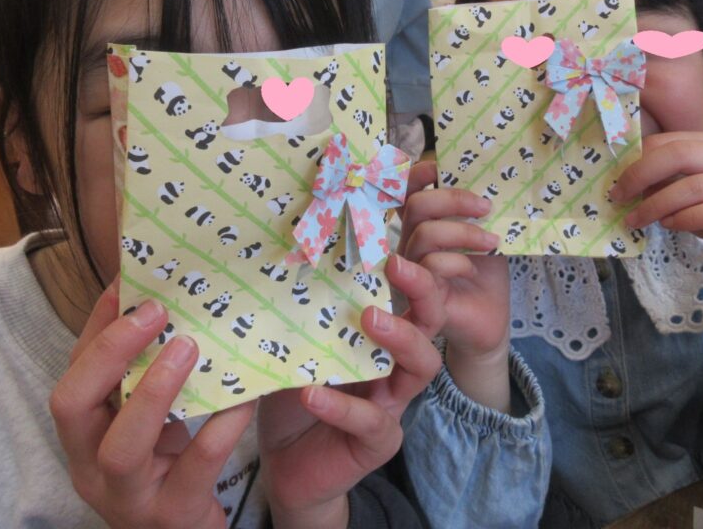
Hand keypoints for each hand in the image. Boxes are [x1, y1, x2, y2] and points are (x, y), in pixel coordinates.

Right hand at [50, 278, 254, 528]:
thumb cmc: (168, 467)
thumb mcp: (149, 421)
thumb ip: (147, 374)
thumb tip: (168, 298)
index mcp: (83, 434)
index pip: (73, 371)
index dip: (96, 325)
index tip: (126, 280)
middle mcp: (90, 466)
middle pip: (71, 406)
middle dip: (109, 352)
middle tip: (154, 311)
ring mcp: (129, 496)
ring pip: (121, 447)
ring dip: (153, 391)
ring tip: (187, 347)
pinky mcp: (173, 515)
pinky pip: (195, 468)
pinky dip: (219, 428)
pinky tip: (243, 397)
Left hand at [258, 254, 444, 528]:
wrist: (283, 464)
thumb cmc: (290, 395)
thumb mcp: (291, 345)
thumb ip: (296, 313)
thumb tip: (271, 256)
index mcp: (378, 335)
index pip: (408, 293)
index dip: (411, 266)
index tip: (389, 237)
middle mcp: (395, 363)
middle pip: (430, 321)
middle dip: (422, 290)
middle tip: (395, 265)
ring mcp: (393, 402)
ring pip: (421, 367)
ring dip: (400, 338)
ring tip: (368, 318)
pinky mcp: (379, 441)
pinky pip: (372, 422)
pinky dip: (342, 406)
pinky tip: (313, 393)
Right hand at [398, 160, 510, 410]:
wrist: (489, 320)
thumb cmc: (484, 276)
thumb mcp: (484, 235)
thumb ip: (476, 212)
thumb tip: (485, 176)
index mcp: (423, 225)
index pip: (407, 192)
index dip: (416, 175)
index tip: (439, 168)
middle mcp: (409, 244)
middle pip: (416, 207)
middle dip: (452, 200)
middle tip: (485, 207)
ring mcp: (410, 270)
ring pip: (425, 235)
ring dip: (464, 233)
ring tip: (491, 243)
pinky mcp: (418, 294)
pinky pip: (431, 266)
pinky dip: (458, 262)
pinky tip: (474, 270)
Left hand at [612, 132, 702, 327]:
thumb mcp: (690, 196)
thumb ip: (666, 184)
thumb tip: (626, 182)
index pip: (669, 141)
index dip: (636, 159)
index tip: (614, 181)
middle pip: (680, 154)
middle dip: (641, 175)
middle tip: (619, 197)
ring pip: (695, 185)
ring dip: (658, 204)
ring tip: (638, 219)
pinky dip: (688, 218)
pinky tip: (670, 226)